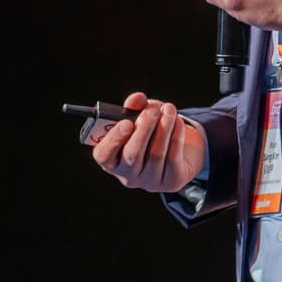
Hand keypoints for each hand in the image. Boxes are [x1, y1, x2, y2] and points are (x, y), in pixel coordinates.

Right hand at [91, 91, 206, 192]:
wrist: (176, 152)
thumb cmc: (149, 133)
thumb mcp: (138, 117)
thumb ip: (134, 106)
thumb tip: (137, 98)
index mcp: (111, 160)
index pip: (104, 154)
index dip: (114, 139)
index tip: (126, 122)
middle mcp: (127, 175)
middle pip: (132, 154)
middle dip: (143, 129)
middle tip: (152, 111)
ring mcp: (149, 182)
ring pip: (156, 154)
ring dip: (164, 128)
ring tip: (169, 110)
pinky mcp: (170, 183)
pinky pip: (173, 158)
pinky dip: (176, 137)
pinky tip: (178, 122)